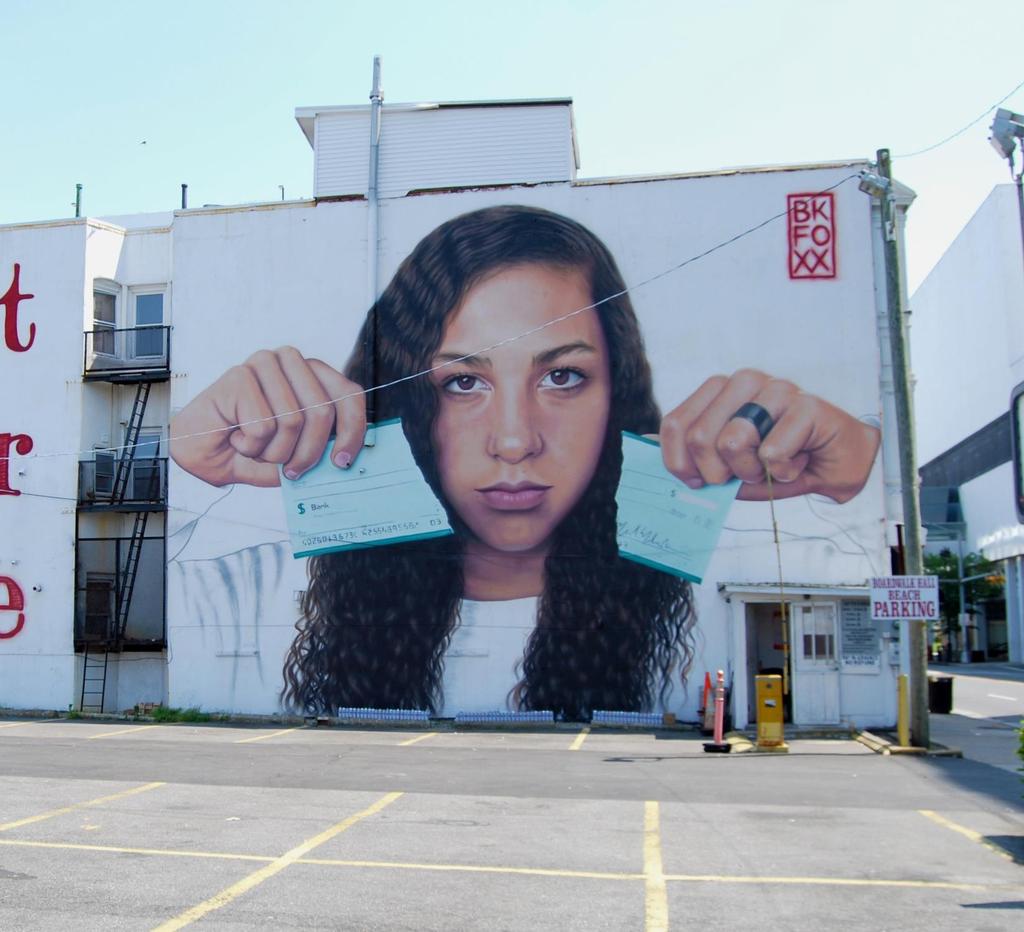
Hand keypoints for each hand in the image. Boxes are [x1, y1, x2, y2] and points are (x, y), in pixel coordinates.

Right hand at [170, 347, 365, 486]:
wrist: (196, 451)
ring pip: (293, 421)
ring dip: (273, 451)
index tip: (342, 462)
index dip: (353, 430)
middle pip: (322, 411)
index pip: (349, 395)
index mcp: (312, 374)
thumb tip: (346, 458)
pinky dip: (250, 447)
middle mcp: (292, 362)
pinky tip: (236, 437)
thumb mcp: (295, 454)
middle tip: (292, 470)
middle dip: (308, 452)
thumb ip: (321, 450)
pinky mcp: (239, 376)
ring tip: (255, 448)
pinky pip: (262, 426)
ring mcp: (265, 364)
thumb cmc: (247, 447)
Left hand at [659, 369, 879, 503]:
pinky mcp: (807, 404)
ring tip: (771, 465)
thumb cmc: (778, 460)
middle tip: (744, 474)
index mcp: (719, 390)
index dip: (678, 463)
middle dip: (719, 473)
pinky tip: (798, 460)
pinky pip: (773, 453)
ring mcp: (776, 388)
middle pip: (700, 437)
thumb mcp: (726, 463)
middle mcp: (744, 382)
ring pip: (734, 441)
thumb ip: (690, 453)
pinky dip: (784, 471)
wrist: (835, 463)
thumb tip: (644, 443)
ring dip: (753, 471)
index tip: (698, 481)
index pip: (675, 424)